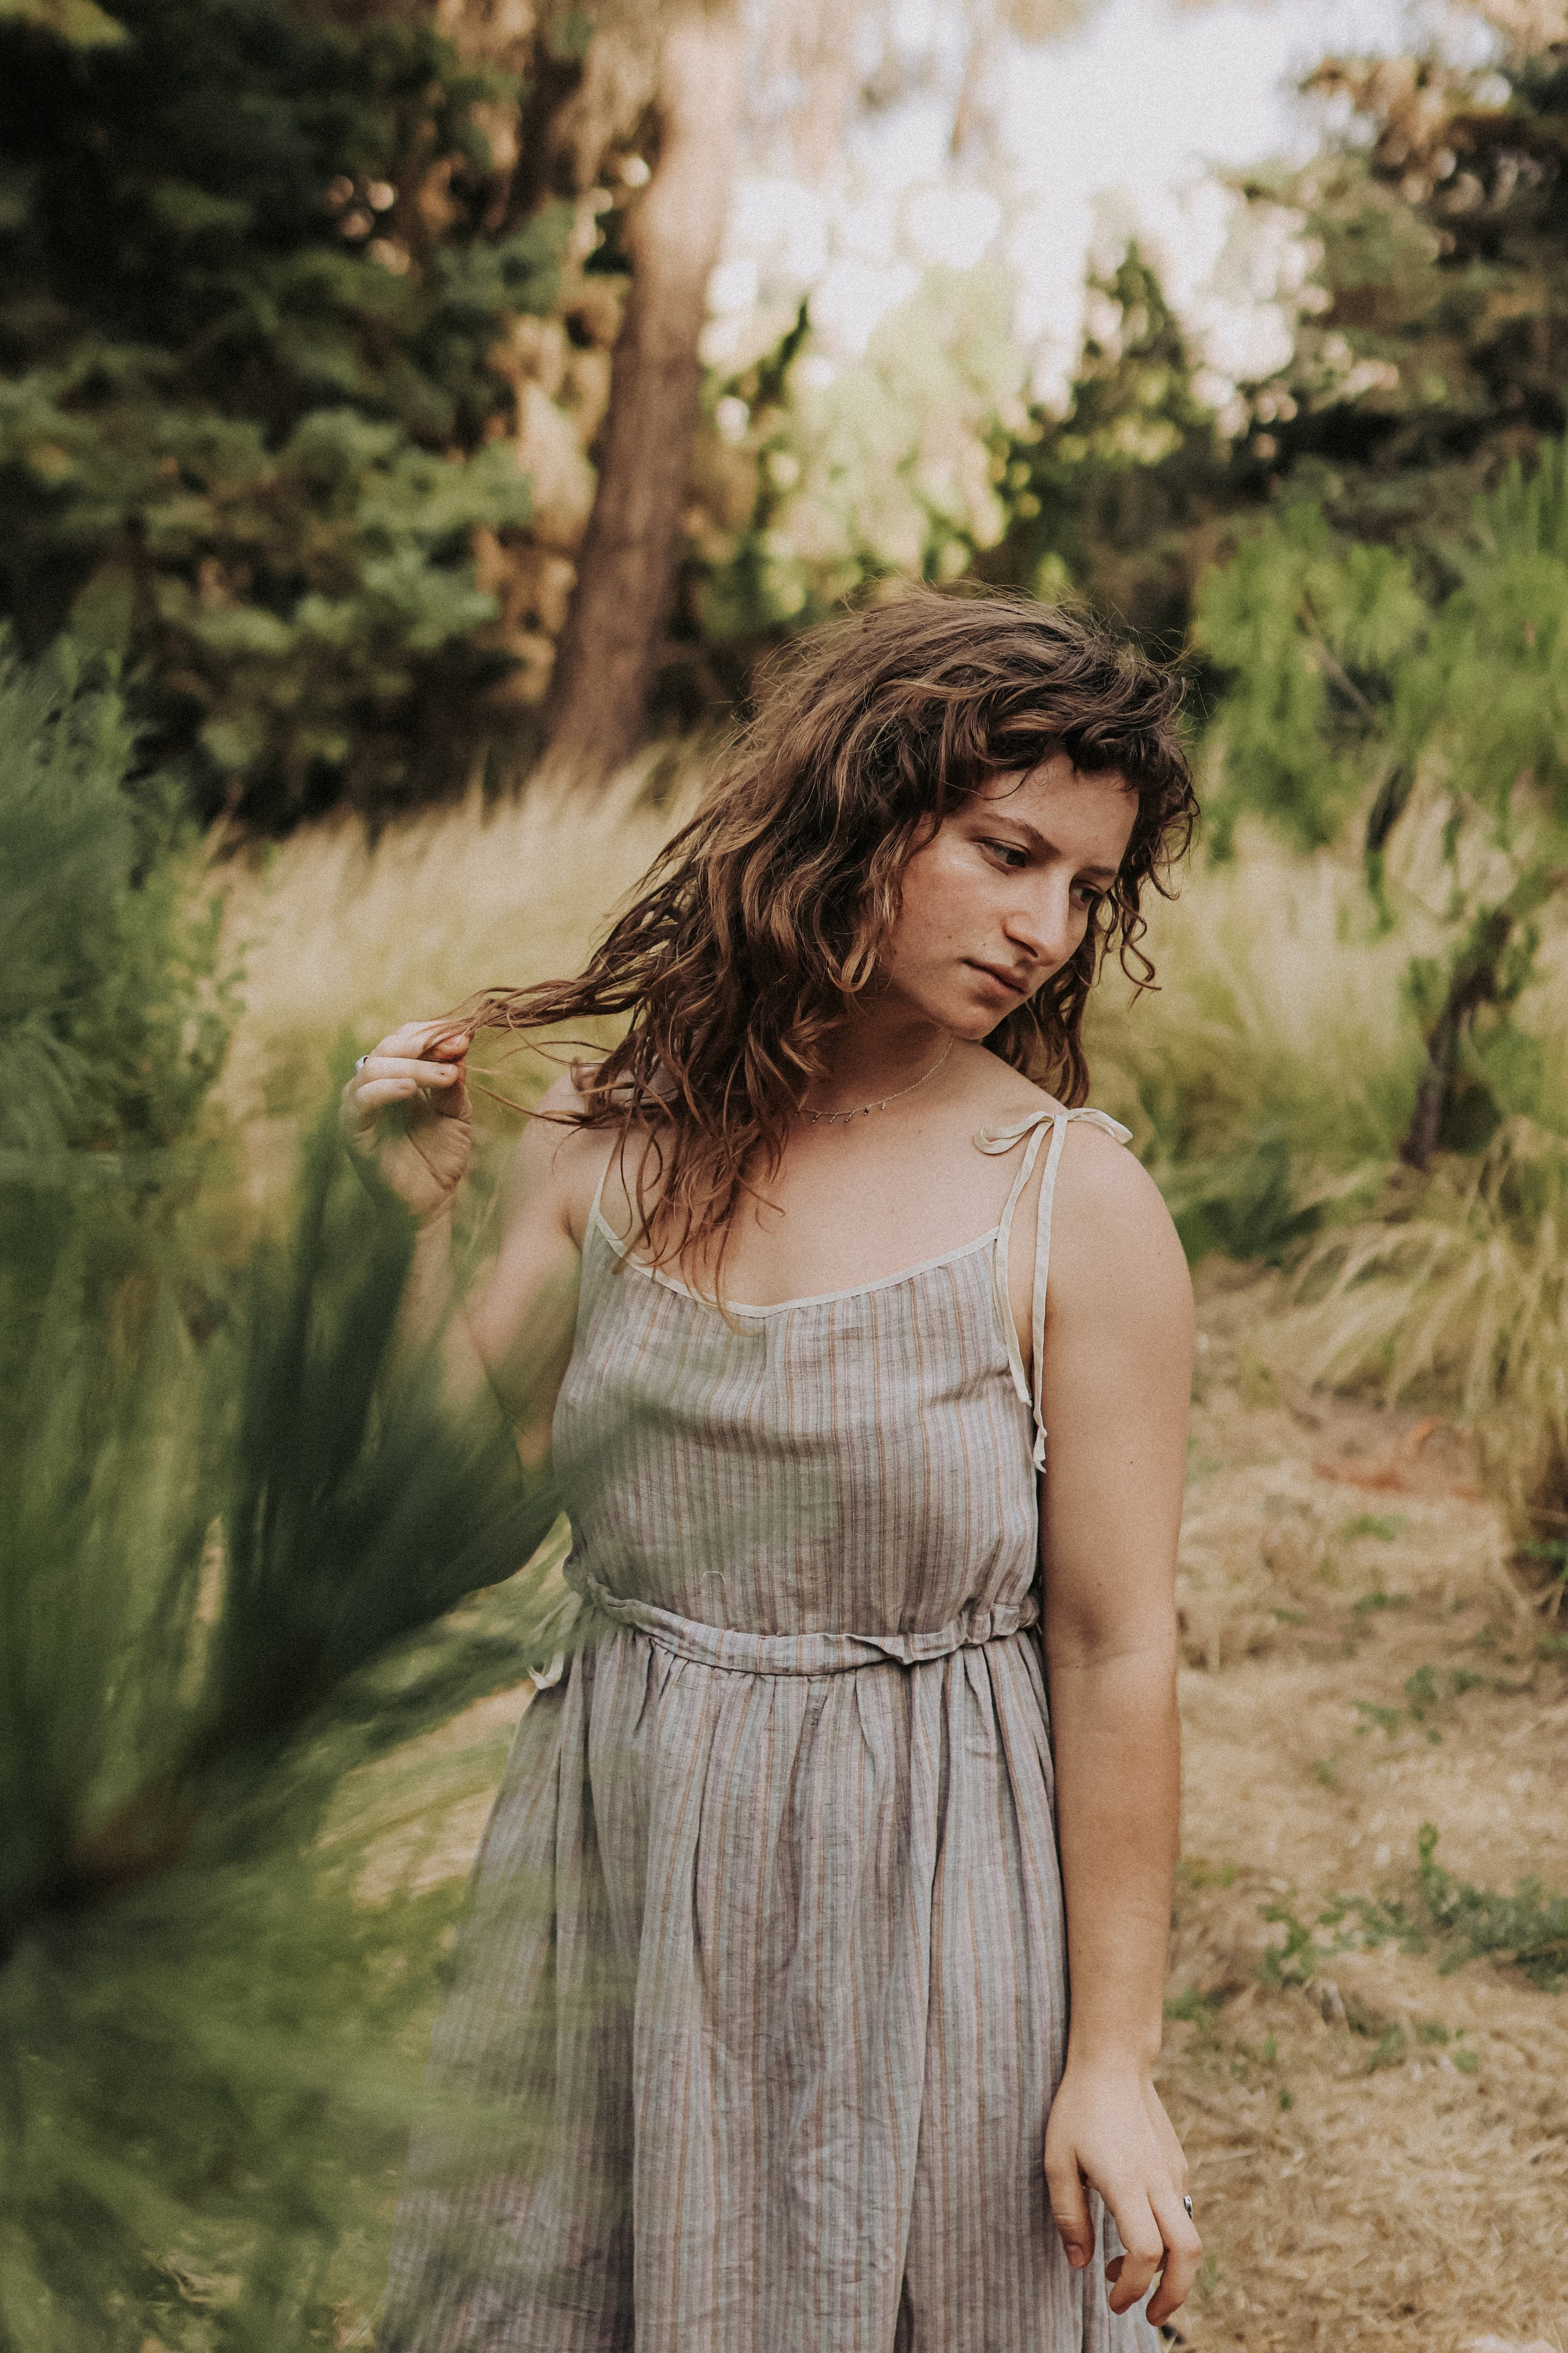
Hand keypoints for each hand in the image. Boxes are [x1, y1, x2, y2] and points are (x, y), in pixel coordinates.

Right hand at [340, 1019, 472, 1223]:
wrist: (430, 1202)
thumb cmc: (441, 1156)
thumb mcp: (456, 1113)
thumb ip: (454, 1082)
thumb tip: (459, 1045)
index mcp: (397, 1074)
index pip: (408, 1038)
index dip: (435, 1033)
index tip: (466, 1036)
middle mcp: (374, 1084)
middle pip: (390, 1045)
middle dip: (426, 1042)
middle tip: (457, 1048)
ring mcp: (359, 1105)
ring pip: (374, 1066)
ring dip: (413, 1065)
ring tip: (446, 1076)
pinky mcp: (352, 1129)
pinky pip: (361, 1100)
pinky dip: (385, 1089)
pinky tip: (410, 1090)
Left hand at [1044, 2060, 1199, 2327]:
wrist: (1114, 2061)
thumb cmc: (1078, 2109)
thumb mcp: (1057, 2160)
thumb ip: (1068, 2215)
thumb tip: (1079, 2264)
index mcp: (1127, 2183)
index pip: (1145, 2252)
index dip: (1133, 2287)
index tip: (1113, 2301)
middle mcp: (1159, 2181)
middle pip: (1188, 2255)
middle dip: (1175, 2297)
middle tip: (1149, 2316)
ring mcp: (1174, 2172)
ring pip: (1190, 2237)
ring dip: (1169, 2270)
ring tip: (1127, 2273)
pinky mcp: (1178, 2164)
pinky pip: (1181, 2213)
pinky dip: (1167, 2239)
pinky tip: (1134, 2229)